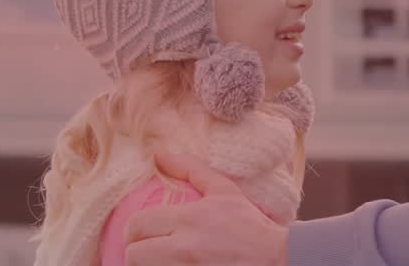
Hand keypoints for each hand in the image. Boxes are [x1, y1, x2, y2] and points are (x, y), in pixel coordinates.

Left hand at [124, 150, 287, 265]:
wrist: (276, 259)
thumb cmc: (250, 225)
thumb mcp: (223, 190)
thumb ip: (190, 169)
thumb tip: (158, 153)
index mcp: (189, 219)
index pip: (138, 225)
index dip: (133, 231)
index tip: (139, 235)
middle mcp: (184, 248)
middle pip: (135, 254)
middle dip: (137, 253)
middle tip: (147, 252)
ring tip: (159, 261)